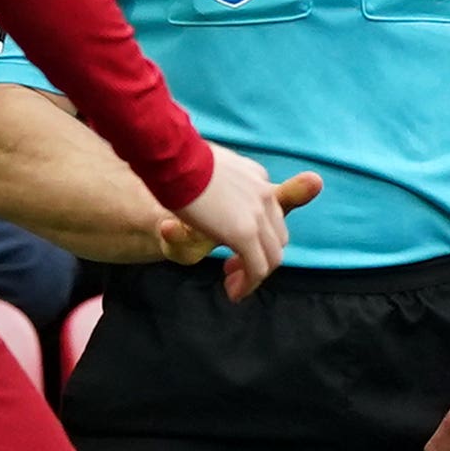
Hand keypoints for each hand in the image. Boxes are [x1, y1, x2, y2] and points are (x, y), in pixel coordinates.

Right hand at [155, 145, 318, 296]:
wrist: (172, 158)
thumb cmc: (176, 160)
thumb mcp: (201, 169)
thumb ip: (210, 184)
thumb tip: (196, 193)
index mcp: (256, 178)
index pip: (270, 214)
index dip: (259, 236)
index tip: (236, 248)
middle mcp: (264, 194)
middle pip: (277, 237)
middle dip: (260, 258)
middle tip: (233, 270)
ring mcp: (257, 215)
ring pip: (271, 256)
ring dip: (254, 276)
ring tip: (235, 287)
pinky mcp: (245, 233)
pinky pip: (256, 268)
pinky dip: (247, 284)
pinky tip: (234, 292)